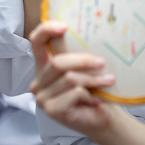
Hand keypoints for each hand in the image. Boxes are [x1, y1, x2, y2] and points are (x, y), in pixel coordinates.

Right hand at [28, 20, 119, 135]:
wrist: (102, 117)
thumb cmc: (93, 91)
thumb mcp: (83, 67)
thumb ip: (76, 51)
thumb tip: (86, 28)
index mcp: (44, 66)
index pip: (36, 41)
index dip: (47, 30)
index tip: (65, 27)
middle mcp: (39, 81)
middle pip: (57, 62)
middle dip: (83, 61)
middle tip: (103, 62)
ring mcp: (42, 97)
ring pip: (69, 78)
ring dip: (93, 79)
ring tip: (108, 81)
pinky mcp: (51, 110)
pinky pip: (75, 92)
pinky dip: (90, 94)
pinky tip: (96, 99)